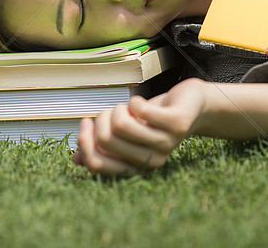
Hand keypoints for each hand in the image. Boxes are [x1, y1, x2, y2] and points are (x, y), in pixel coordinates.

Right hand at [72, 78, 207, 175]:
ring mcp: (166, 144)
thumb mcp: (126, 133)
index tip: (85, 122)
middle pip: (106, 140)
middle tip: (114, 111)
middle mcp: (151, 161)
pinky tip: (142, 102)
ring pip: (121, 126)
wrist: (192, 104)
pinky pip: (140, 110)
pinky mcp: (176, 124)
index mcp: (136, 167)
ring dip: (118, 109)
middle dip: (102, 119)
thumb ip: (103, 145)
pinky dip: (135, 101)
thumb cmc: (154, 118)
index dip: (84, 142)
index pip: (97, 165)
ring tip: (129, 107)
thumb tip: (76, 158)